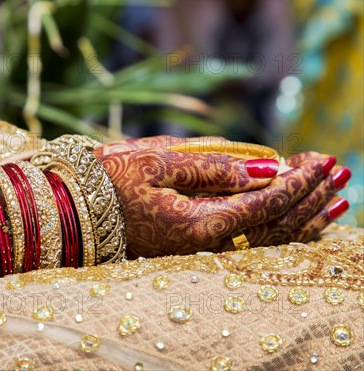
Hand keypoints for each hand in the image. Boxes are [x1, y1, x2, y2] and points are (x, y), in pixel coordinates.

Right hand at [95, 137, 349, 257]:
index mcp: (197, 223)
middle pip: (275, 226)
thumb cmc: (108, 180)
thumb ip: (213, 166)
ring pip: (266, 240)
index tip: (323, 158)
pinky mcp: (192, 248)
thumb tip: (264, 168)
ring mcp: (199, 251)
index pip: (264, 203)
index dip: (297, 180)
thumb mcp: (156, 162)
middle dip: (311, 198)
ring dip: (304, 218)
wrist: (73, 208)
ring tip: (336, 200)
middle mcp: (204, 245)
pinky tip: (296, 221)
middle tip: (340, 171)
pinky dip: (278, 230)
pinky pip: (248, 244)